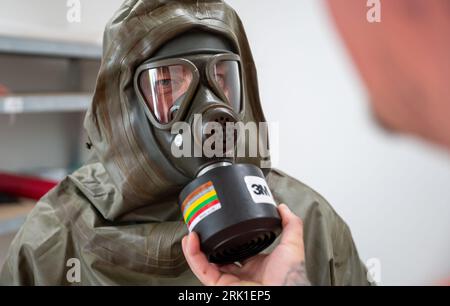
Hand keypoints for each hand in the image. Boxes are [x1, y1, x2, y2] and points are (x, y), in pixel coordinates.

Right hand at [181, 204, 309, 285]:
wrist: (284, 291)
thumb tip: (283, 208)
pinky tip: (191, 241)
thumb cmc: (290, 278)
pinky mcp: (220, 286)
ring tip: (191, 231)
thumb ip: (290, 224)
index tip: (220, 224)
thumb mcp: (292, 244)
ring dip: (195, 247)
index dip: (226, 237)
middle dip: (206, 242)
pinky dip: (193, 255)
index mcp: (256, 265)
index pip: (236, 249)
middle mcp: (241, 273)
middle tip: (200, 228)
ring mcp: (229, 280)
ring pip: (205, 263)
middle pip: (217, 256)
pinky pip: (202, 270)